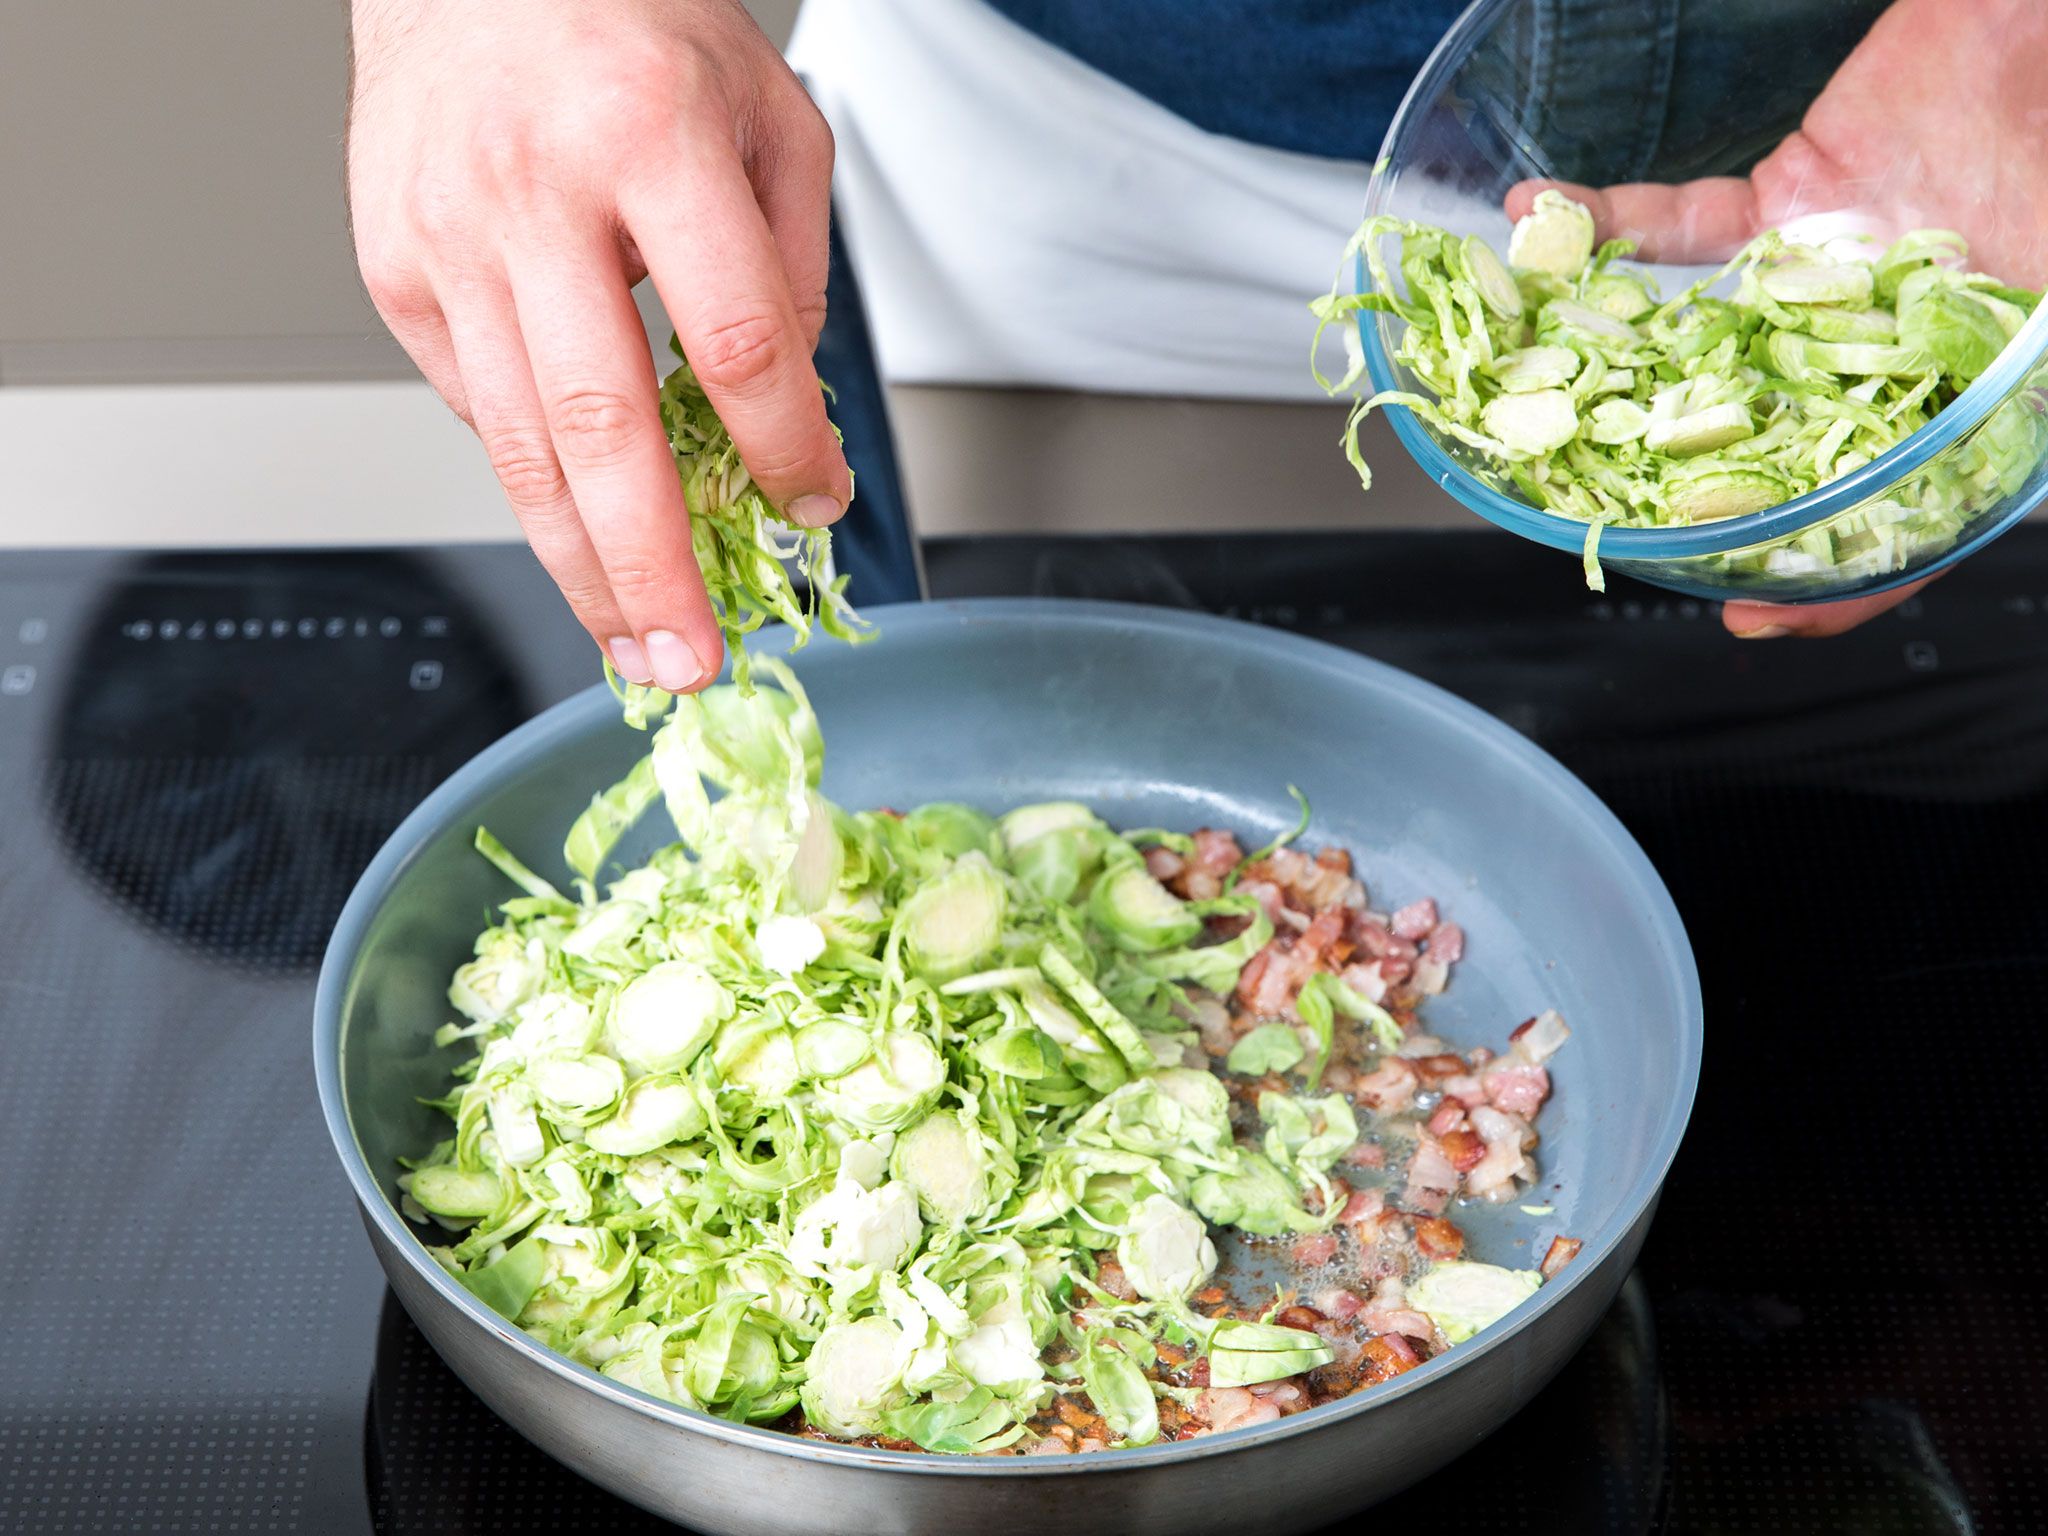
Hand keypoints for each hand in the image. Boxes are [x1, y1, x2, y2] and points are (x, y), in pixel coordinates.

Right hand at [346, 0, 849, 690]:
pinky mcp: (394, 273)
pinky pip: (481, 408)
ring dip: (585, 567)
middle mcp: (536, 192)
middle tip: (694, 659)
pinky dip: (536, 481)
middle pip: (606, 425)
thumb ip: (790, 266)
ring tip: (636, 646)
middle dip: (657, 568)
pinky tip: (580, 529)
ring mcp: (447, 238)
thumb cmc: (627, 25)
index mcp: (651, 137)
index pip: (736, 342)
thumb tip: (787, 413)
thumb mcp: (766, 116)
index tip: (813, 505)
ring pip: (523, 446)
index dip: (783, 449)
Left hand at [1509, 0, 2046, 638]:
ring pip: (1707, 350)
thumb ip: (2037, 394)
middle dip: (1685, 492)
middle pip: (1775, 455)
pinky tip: (1537, 218)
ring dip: (1614, 366)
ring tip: (1527, 387)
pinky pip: (1684, 228)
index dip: (1832, 587)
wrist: (2047, 24)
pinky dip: (1609, 223)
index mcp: (1965, 400)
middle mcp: (1884, 358)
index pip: (1895, 521)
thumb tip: (2034, 479)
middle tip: (1601, 517)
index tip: (1747, 619)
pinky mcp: (1788, 201)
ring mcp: (1828, 284)